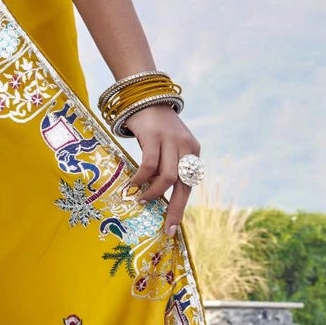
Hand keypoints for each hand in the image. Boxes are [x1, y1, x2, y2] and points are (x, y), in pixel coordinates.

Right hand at [122, 104, 200, 236]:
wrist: (145, 97)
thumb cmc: (155, 128)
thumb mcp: (168, 147)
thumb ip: (167, 167)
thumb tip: (158, 197)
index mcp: (193, 151)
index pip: (190, 185)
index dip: (181, 208)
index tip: (172, 228)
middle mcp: (186, 146)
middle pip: (183, 186)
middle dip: (174, 210)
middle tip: (165, 227)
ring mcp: (170, 140)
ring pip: (167, 178)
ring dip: (153, 193)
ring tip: (141, 199)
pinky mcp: (154, 135)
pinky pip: (149, 165)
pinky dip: (141, 179)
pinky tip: (132, 184)